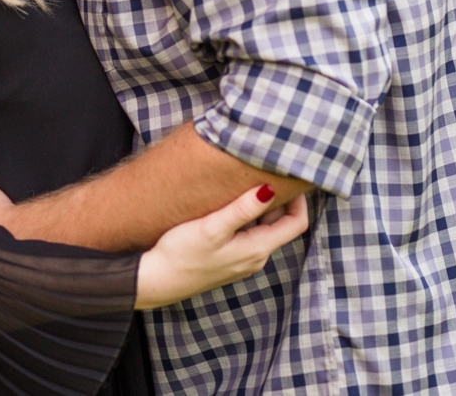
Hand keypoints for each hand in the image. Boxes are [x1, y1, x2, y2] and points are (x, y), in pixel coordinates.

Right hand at [134, 185, 310, 309]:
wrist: (155, 282)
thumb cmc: (181, 255)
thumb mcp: (212, 228)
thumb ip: (243, 209)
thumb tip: (271, 189)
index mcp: (257, 250)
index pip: (296, 223)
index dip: (299, 199)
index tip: (288, 177)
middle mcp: (255, 258)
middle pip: (282, 224)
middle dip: (279, 199)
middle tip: (267, 173)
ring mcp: (242, 261)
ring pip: (264, 229)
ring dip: (262, 208)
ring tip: (248, 183)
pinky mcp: (228, 260)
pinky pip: (248, 235)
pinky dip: (247, 218)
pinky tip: (230, 205)